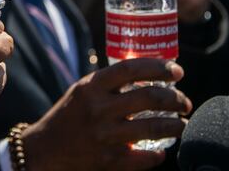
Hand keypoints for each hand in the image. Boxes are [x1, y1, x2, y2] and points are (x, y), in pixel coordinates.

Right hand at [22, 59, 192, 170]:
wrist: (44, 150)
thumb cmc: (68, 115)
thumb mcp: (82, 90)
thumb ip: (109, 83)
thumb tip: (149, 74)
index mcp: (91, 86)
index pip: (131, 68)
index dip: (159, 67)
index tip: (177, 71)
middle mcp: (98, 108)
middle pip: (149, 97)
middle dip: (175, 98)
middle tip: (184, 101)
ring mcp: (104, 136)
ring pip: (153, 128)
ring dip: (176, 125)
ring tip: (182, 124)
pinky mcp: (108, 161)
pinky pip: (143, 158)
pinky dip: (157, 155)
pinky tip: (162, 151)